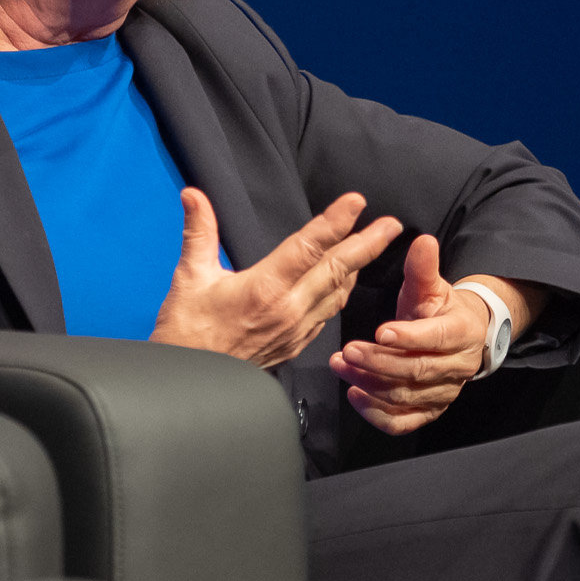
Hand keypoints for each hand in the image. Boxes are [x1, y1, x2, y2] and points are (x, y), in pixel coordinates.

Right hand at [151, 189, 401, 368]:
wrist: (192, 384)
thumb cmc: (187, 333)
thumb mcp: (190, 278)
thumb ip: (199, 232)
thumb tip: (194, 195)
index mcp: (265, 289)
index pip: (309, 247)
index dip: (335, 222)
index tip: (356, 202)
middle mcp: (288, 309)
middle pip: (337, 269)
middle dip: (368, 244)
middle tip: (392, 224)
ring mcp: (296, 329)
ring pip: (338, 293)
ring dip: (360, 267)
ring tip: (376, 245)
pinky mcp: (296, 344)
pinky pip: (328, 313)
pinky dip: (342, 293)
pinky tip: (347, 282)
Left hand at [327, 235, 518, 435]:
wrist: (462, 338)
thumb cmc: (440, 310)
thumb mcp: (432, 286)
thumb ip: (423, 267)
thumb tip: (422, 240)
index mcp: (462, 332)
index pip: (436, 338)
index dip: (409, 337)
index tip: (379, 332)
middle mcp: (457, 367)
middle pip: (416, 370)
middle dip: (379, 362)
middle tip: (347, 351)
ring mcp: (444, 393)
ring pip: (405, 395)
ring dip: (370, 383)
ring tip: (341, 366)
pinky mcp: (430, 411)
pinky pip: (404, 421)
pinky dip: (378, 414)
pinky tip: (355, 396)